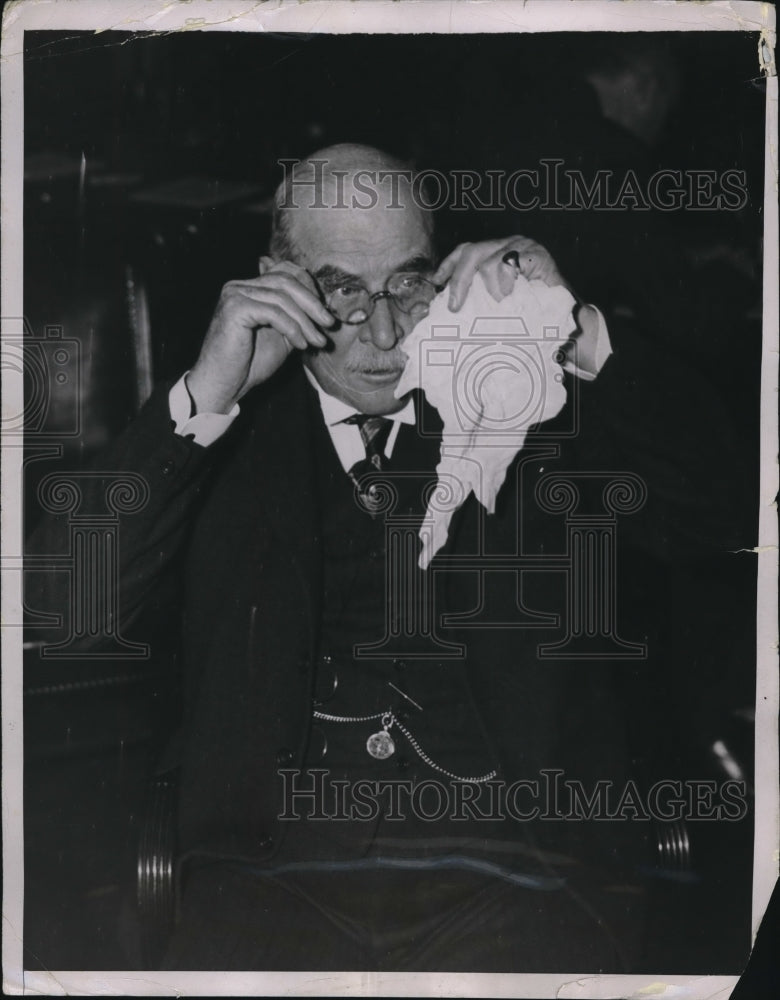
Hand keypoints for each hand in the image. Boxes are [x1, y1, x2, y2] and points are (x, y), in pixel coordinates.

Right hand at [186, 259, 334, 413]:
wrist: (224, 384)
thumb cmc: (250, 363)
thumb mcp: (282, 335)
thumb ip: (295, 316)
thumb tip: (320, 303)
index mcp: (249, 287)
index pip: (285, 272)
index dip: (309, 288)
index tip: (325, 313)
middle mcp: (239, 285)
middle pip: (286, 280)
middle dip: (313, 303)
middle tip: (330, 324)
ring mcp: (235, 295)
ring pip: (282, 298)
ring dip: (306, 321)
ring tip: (317, 341)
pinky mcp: (235, 308)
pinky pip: (274, 313)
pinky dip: (292, 329)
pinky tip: (300, 345)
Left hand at [432, 237, 570, 311]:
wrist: (566, 315)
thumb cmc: (531, 309)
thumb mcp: (498, 300)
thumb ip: (478, 295)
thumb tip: (447, 303)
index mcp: (497, 252)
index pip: (466, 250)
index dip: (449, 264)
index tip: (436, 280)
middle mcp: (509, 244)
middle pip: (472, 251)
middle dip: (459, 279)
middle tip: (454, 306)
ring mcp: (524, 246)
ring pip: (489, 259)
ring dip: (488, 286)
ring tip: (496, 302)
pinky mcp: (537, 254)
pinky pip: (510, 263)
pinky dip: (504, 281)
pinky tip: (507, 295)